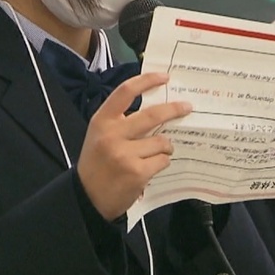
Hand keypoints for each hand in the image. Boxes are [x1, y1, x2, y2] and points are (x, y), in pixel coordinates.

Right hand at [76, 72, 191, 220]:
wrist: (87, 197)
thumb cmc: (97, 162)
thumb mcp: (100, 134)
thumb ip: (122, 120)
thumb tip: (157, 107)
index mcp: (102, 120)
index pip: (125, 91)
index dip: (147, 80)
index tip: (164, 77)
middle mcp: (112, 134)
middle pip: (152, 115)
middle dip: (174, 110)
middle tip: (186, 107)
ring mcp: (125, 154)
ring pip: (161, 142)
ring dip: (165, 147)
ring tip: (156, 153)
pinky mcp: (137, 172)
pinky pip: (162, 160)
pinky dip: (161, 162)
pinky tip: (150, 167)